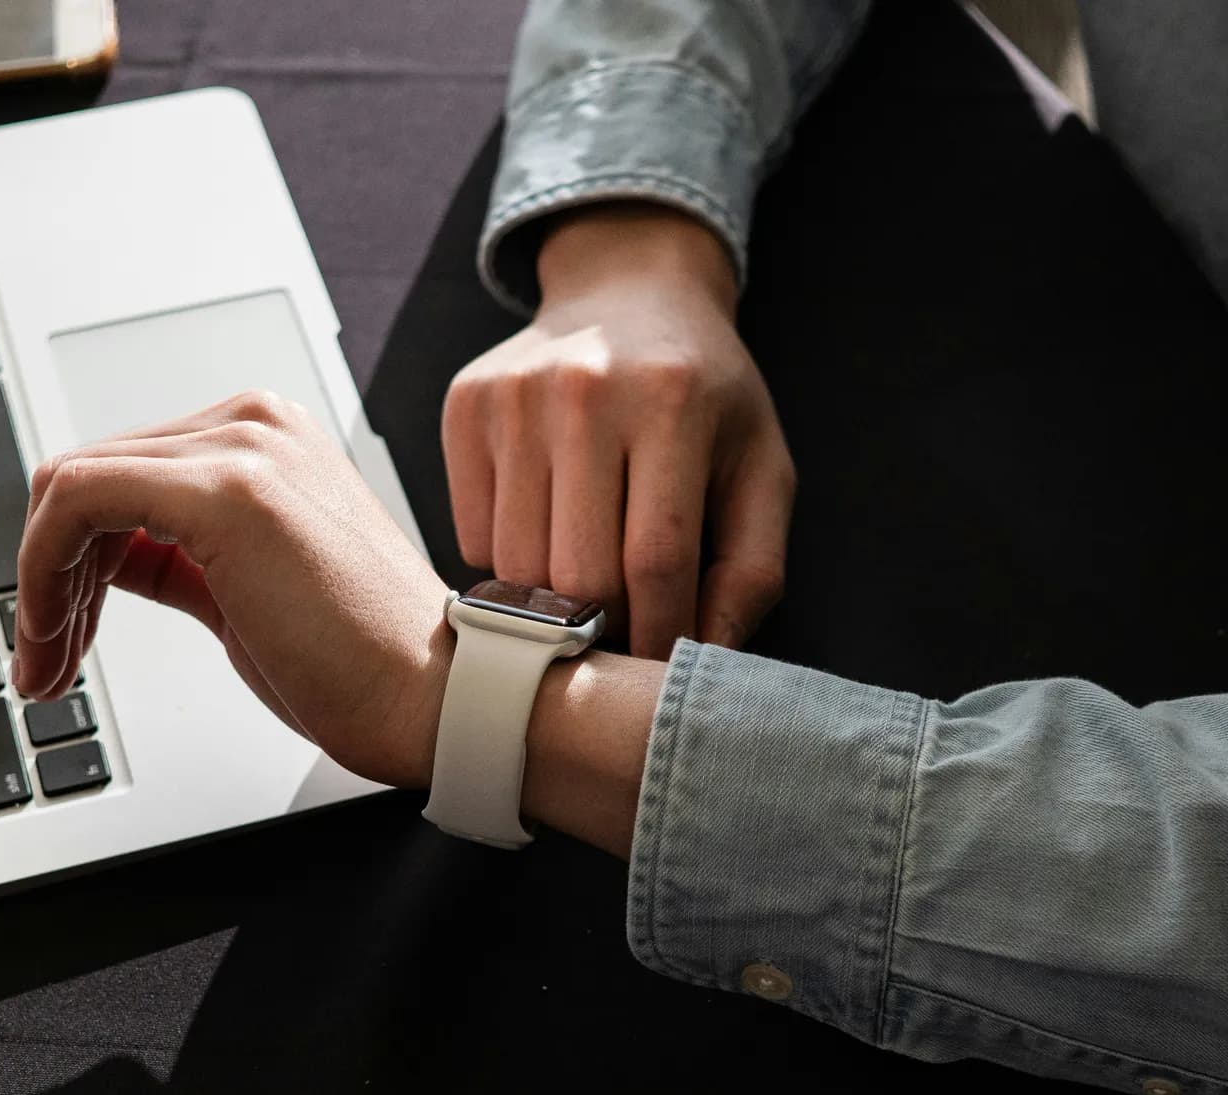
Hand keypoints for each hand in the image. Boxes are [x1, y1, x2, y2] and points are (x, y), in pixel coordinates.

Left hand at [9, 391, 454, 787]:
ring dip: (38, 581)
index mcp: (267, 439)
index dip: (68, 555)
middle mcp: (254, 424)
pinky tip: (58, 635)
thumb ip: (176, 558)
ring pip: (70, 484)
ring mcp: (242, 447)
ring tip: (49, 663)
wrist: (435, 697)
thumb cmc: (363, 663)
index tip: (60, 629)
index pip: (123, 471)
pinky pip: (78, 500)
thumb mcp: (245, 592)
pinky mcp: (224, 488)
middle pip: (87, 473)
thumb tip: (99, 561)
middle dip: (45, 572)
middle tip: (42, 658)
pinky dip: (42, 570)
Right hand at [443, 203, 795, 658]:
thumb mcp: (760, 468)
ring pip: (516, 567)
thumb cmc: (705, 397)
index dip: (661, 636)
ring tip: (587, 593)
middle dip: (606, 630)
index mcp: (674, 402)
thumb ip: (752, 569)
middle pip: (578, 574)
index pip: (656, 561)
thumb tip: (705, 658)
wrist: (627, 294)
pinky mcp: (466, 407)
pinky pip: (473, 538)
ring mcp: (516, 396)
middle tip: (625, 636)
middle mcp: (586, 389)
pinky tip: (548, 538)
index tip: (663, 668)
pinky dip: (509, 567)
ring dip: (552, 607)